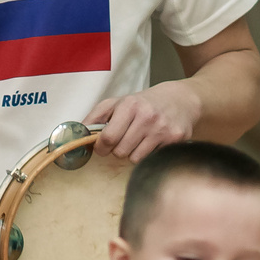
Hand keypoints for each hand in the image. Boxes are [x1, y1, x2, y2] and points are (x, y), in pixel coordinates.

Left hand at [85, 81, 204, 161]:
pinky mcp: (176, 139)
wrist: (181, 99)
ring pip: (136, 159)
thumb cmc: (144, 103)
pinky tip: (153, 142)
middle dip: (118, 150)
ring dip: (133, 154)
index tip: (102, 147)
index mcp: (130, 106)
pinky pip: (152, 159)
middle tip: (125, 140)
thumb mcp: (118, 103)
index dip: (101, 147)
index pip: (108, 138)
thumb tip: (77, 134)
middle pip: (121, 152)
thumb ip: (95, 118)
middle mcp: (147, 116)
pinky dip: (149, 155)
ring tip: (140, 140)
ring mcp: (163, 129)